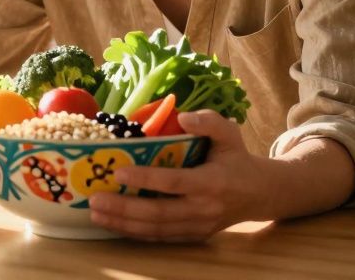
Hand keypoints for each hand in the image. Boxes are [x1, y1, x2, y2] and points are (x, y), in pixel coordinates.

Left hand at [88, 109, 263, 241]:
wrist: (259, 193)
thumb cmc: (237, 158)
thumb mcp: (230, 133)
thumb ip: (209, 121)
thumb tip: (182, 117)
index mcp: (212, 182)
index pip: (174, 182)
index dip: (146, 179)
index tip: (119, 172)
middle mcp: (203, 209)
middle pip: (159, 213)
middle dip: (124, 208)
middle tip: (95, 199)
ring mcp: (197, 226)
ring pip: (156, 229)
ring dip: (123, 224)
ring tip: (96, 213)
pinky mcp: (192, 236)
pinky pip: (160, 237)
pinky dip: (135, 233)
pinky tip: (113, 224)